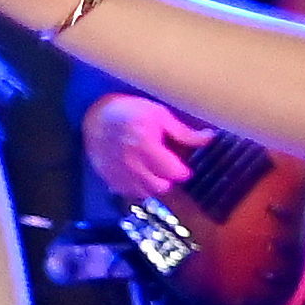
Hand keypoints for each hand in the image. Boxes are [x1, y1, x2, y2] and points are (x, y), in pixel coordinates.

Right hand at [84, 91, 210, 199]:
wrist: (95, 116)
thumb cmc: (130, 111)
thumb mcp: (159, 114)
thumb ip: (183, 132)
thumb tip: (209, 138)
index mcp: (145, 144)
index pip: (175, 173)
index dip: (182, 170)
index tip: (181, 164)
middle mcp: (130, 161)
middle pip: (162, 187)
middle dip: (168, 179)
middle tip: (165, 166)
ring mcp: (117, 172)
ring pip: (146, 193)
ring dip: (152, 185)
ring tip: (151, 169)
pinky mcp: (108, 178)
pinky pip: (129, 193)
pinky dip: (137, 187)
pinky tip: (137, 173)